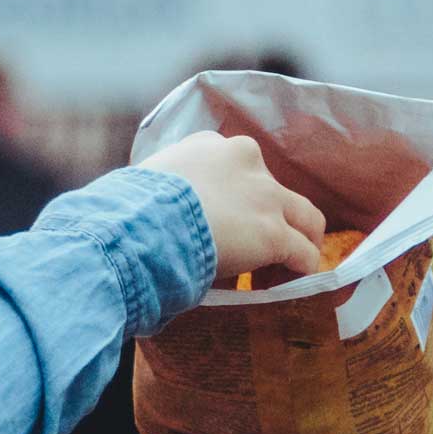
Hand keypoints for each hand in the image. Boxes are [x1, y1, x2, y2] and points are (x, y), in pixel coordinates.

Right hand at [139, 132, 324, 279]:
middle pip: (273, 190)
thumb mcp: (145, 186)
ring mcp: (264, 195)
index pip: (237, 167)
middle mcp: (243, 159)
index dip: (236, 199)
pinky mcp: (274, 233)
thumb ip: (162, 194)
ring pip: (304, 217)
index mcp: (208, 146)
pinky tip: (286, 287)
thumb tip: (156, 218)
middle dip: (269, 219)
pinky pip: (303, 254)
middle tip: (253, 252)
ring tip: (280, 270)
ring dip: (298, 242)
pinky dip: (300, 271)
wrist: (139, 225)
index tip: (223, 225)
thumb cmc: (128, 210)